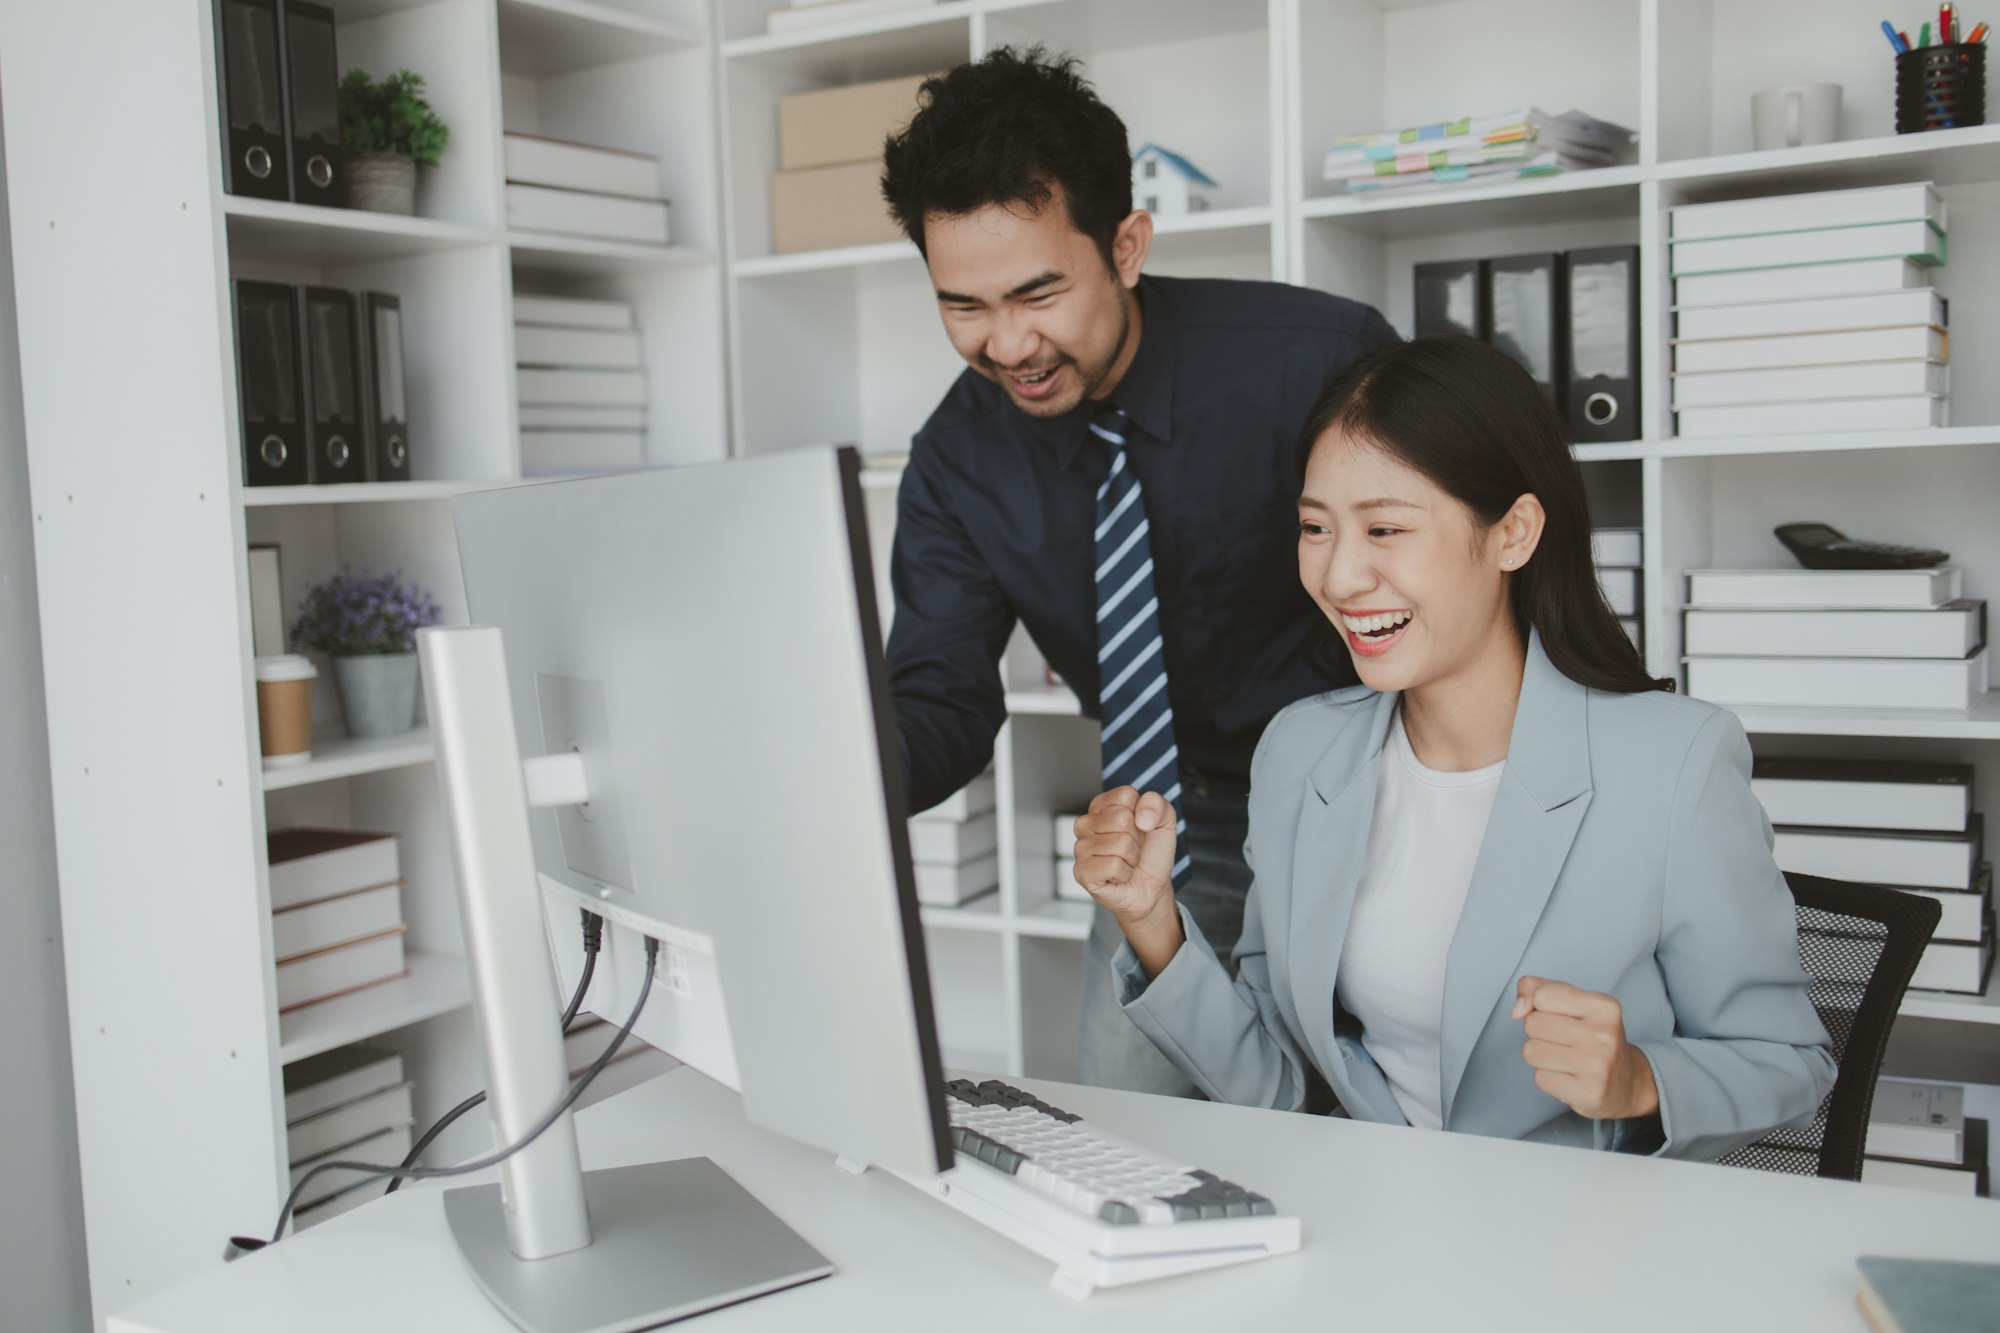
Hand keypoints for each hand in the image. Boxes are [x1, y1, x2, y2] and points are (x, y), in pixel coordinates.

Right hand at [1073, 787, 1183, 975]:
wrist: (1151, 888)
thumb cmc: (1152, 854)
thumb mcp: (1164, 821)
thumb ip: (1156, 804)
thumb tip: (1140, 818)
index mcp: (1101, 806)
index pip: (1125, 795)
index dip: (1143, 814)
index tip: (1140, 829)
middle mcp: (1085, 824)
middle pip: (1121, 818)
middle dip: (1137, 839)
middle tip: (1133, 849)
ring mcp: (1080, 848)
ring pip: (1120, 843)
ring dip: (1132, 858)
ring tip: (1126, 863)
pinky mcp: (1081, 872)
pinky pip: (1113, 866)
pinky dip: (1125, 874)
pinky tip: (1118, 876)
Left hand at [1511, 977, 1659, 1120]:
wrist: (1628, 1083)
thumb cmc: (1594, 1038)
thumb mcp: (1575, 1003)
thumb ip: (1538, 989)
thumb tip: (1518, 1009)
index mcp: (1603, 1006)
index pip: (1541, 995)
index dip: (1538, 1006)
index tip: (1555, 1015)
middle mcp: (1604, 1035)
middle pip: (1532, 1024)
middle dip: (1539, 1032)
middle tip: (1564, 1041)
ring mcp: (1597, 1066)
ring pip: (1531, 1051)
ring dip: (1541, 1056)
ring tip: (1566, 1059)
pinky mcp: (1589, 1093)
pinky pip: (1540, 1078)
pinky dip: (1549, 1078)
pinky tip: (1570, 1077)